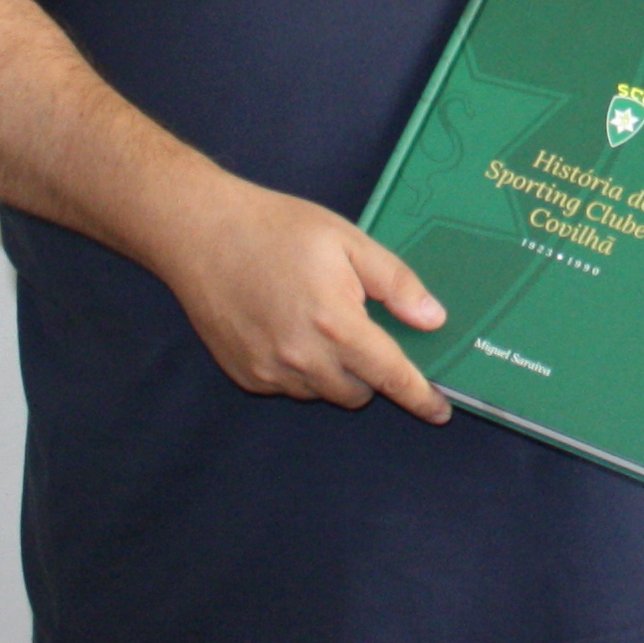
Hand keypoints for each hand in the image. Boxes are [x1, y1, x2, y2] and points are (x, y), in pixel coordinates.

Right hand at [143, 169, 454, 423]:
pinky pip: (290, 387)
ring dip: (335, 371)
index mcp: (335, 323)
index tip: (441, 413)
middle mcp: (302, 358)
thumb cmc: (279, 229)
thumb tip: (433, 320)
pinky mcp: (245, 375)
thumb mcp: (349, 241)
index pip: (390, 376)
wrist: (201, 233)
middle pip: (358, 392)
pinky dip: (301, 370)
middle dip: (371, 370)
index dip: (420, 397)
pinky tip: (288, 328)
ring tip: (319, 320)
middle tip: (360, 326)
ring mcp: (269, 372)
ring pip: (323, 392)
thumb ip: (396, 284)